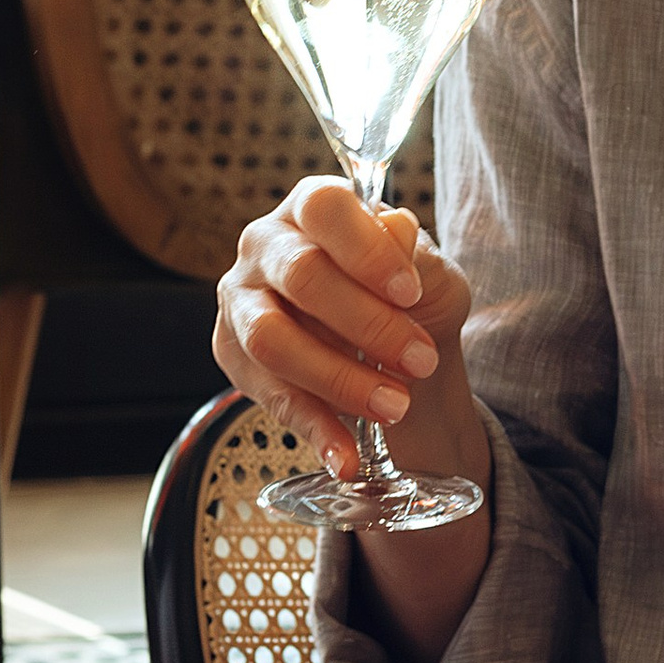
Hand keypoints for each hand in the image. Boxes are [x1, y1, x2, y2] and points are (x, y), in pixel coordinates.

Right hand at [214, 179, 481, 491]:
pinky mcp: (231, 355)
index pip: (326, 209)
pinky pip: (268, 395)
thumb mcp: (431, 275)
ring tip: (395, 406)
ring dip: (338, 379)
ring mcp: (241, 299)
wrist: (395, 350)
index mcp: (314, 206)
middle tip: (420, 361)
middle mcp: (265, 244)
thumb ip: (417, 256)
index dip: (366, 250)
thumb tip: (396, 231)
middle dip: (367, 324)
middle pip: (302, 277)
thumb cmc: (408, 296)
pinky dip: (315, 430)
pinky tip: (347, 456)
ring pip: (272, 339)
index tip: (410, 293)